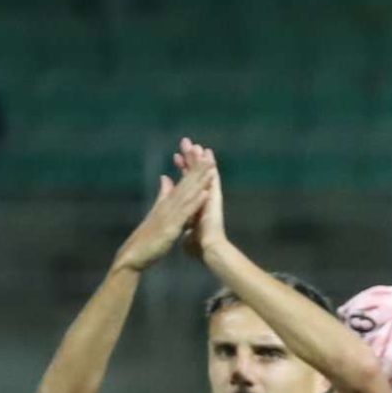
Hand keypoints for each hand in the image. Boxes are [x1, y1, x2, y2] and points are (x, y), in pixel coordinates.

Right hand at [111, 160, 212, 273]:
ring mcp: (169, 215)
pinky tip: (205, 193)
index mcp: (167, 202)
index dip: (191, 169)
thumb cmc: (148, 237)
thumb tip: (166, 178)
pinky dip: (195, 202)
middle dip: (196, 168)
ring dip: (198, 180)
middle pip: (185, 184)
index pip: (181, 182)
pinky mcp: (171, 227)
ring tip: (209, 167)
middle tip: (207, 153)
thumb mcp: (157, 212)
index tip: (201, 156)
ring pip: (187, 194)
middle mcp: (168, 205)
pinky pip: (186, 213)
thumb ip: (163, 195)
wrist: (135, 255)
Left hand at [175, 140, 226, 264]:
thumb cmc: (199, 246)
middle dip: (192, 158)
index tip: (177, 156)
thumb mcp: (183, 228)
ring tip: (197, 144)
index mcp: (194, 204)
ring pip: (205, 174)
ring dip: (201, 159)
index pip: (186, 183)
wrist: (210, 251)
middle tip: (187, 142)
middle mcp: (203, 199)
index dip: (183, 169)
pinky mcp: (214, 200)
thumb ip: (181, 221)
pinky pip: (212, 180)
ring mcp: (210, 198)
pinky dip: (210, 168)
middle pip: (195, 174)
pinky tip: (210, 158)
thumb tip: (177, 224)